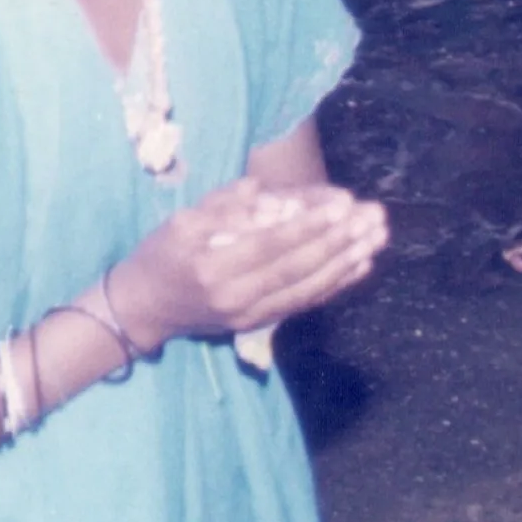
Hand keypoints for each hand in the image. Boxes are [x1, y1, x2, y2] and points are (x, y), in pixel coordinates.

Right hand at [111, 177, 388, 350]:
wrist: (145, 307)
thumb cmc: (161, 254)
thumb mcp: (180, 220)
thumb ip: (224, 205)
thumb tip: (270, 197)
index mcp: (212, 265)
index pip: (271, 244)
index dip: (309, 226)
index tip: (341, 205)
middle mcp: (236, 296)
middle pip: (297, 268)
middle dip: (338, 242)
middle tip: (371, 219)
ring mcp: (251, 315)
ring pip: (307, 288)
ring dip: (346, 264)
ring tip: (376, 238)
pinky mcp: (260, 324)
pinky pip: (304, 303)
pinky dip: (335, 285)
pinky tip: (360, 266)